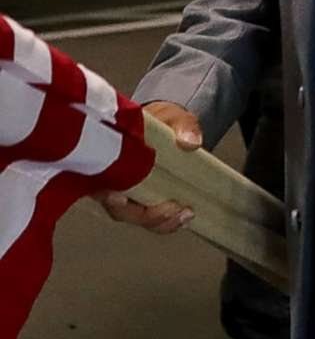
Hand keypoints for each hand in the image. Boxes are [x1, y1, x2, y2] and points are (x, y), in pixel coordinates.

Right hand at [94, 102, 203, 233]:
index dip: (107, 195)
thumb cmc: (161, 122)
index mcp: (109, 159)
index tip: (119, 197)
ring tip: (186, 213)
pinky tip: (187, 215)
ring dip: (162, 222)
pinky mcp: (148, 201)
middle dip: (145, 215)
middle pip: (120, 210)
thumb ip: (183, 125)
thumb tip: (190, 142)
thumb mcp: (172, 116)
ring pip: (138, 218)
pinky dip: (169, 221)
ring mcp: (131, 195)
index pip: (99, 184)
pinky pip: (153, 219)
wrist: (169, 128)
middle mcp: (114, 182)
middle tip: (172, 208)